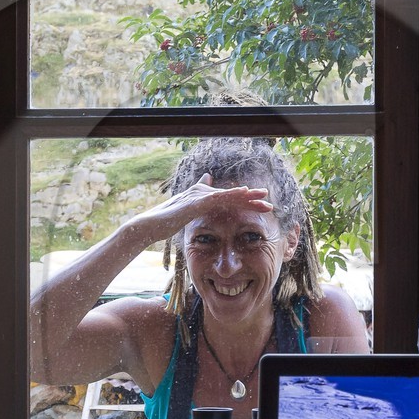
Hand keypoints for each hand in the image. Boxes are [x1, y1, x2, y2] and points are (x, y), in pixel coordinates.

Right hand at [133, 173, 273, 240]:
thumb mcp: (185, 216)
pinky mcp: (195, 201)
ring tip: (263, 196)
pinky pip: (217, 197)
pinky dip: (231, 194)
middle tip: (269, 203)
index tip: (261, 208)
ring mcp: (199, 195)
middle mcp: (202, 192)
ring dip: (247, 196)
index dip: (245, 203)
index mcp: (203, 198)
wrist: (149, 225)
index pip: (228, 200)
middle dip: (251, 199)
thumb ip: (195, 208)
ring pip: (228, 195)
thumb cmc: (166, 222)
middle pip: (232, 196)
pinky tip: (244, 194)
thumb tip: (200, 201)